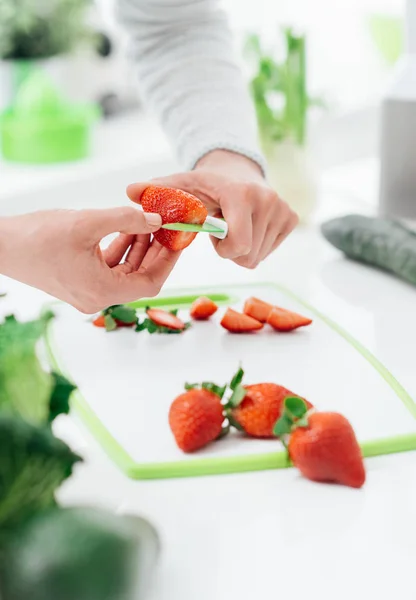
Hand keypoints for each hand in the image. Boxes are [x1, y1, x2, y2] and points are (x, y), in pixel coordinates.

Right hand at [0, 207, 180, 312]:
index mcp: (102, 291)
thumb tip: (157, 219)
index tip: (179, 238)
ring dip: (138, 246)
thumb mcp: (87, 223)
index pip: (150, 282)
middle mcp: (97, 297)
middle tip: (168, 226)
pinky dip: (120, 248)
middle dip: (155, 250)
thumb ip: (126, 219)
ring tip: (147, 220)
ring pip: (125, 270)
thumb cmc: (37, 237)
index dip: (169, 259)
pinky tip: (125, 227)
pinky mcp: (79, 280)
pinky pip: (109, 267)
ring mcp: (87, 290)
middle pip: (140, 276)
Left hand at [127, 150, 297, 268]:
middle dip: (231, 250)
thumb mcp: (180, 186)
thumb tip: (129, 191)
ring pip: (260, 256)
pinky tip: (248, 226)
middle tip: (224, 230)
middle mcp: (268, 200)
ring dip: (243, 248)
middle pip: (249, 256)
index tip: (216, 236)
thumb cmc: (204, 186)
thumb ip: (157, 191)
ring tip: (235, 226)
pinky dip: (258, 244)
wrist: (237, 171)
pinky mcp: (291, 218)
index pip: (239, 244)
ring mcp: (283, 209)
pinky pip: (272, 249)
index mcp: (240, 194)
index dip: (224, 249)